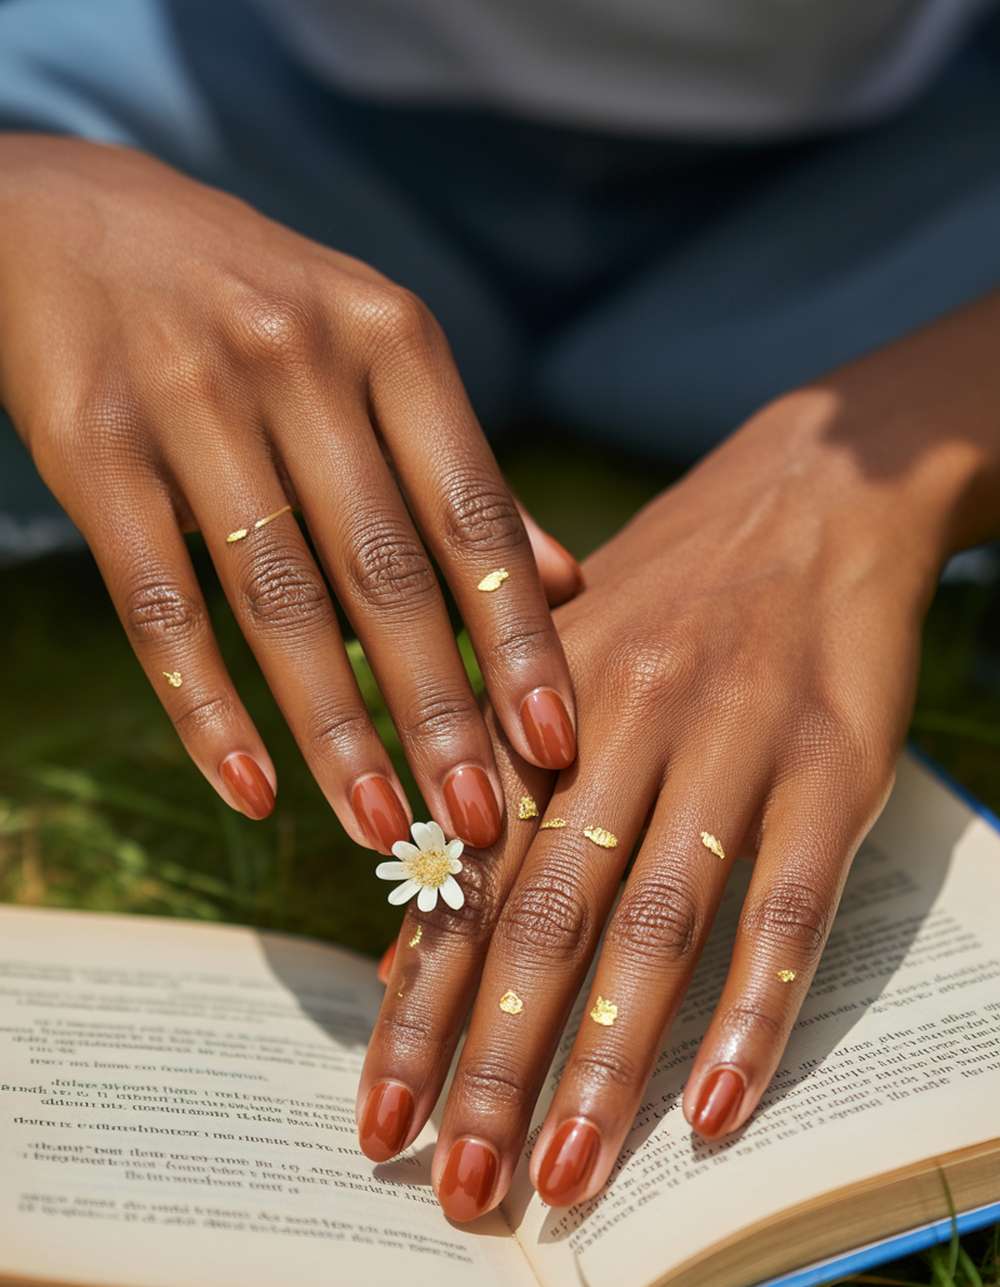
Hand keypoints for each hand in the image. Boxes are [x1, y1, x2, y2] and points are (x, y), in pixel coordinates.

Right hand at [0, 136, 577, 847]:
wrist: (72, 220)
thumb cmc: (257, 306)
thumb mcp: (375, 355)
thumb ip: (465, 472)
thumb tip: (569, 583)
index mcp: (392, 338)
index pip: (473, 515)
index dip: (517, 639)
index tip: (555, 747)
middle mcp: (299, 360)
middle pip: (383, 572)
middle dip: (437, 713)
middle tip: (475, 824)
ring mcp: (190, 401)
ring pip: (276, 600)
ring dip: (333, 731)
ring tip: (377, 826)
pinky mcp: (94, 447)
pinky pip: (160, 603)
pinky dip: (204, 707)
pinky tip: (249, 790)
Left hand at [357, 328, 999, 1217]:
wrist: (811, 495)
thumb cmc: (662, 600)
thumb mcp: (549, 671)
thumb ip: (482, 799)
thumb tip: (409, 944)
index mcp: (533, 712)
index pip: (460, 885)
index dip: (414, 1011)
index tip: (375, 1125)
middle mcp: (617, 728)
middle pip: (543, 921)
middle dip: (491, 1065)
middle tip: (460, 1193)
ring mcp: (731, 746)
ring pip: (657, 927)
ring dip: (606, 1064)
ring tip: (562, 1176)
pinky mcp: (834, 766)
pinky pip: (790, 907)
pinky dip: (754, 1012)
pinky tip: (714, 1109)